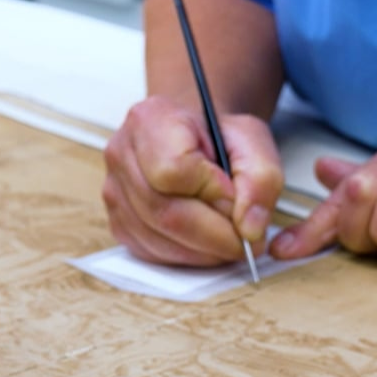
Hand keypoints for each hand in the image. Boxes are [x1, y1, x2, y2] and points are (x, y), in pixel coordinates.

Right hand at [101, 95, 284, 265]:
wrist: (193, 139)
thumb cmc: (217, 137)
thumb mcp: (253, 141)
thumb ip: (261, 179)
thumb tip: (249, 228)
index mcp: (149, 120)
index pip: (173, 171)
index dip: (212, 193)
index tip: (235, 194)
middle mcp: (122, 155)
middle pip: (166, 214)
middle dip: (216, 235)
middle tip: (247, 237)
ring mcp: (114, 192)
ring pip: (160, 240)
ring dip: (205, 250)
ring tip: (229, 235)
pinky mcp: (119, 223)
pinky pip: (154, 253)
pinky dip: (189, 256)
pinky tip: (206, 240)